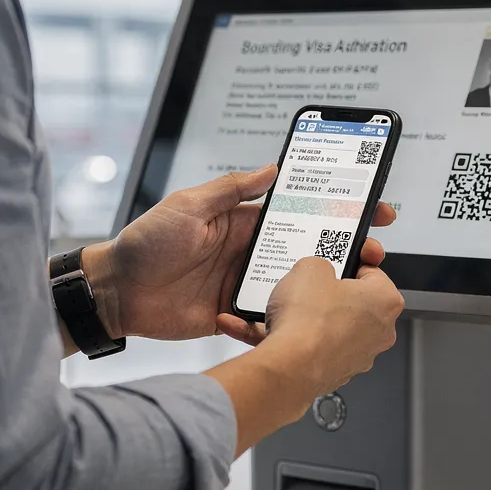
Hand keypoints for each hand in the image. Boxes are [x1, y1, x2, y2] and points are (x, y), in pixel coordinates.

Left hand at [85, 164, 394, 341]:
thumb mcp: (188, 205)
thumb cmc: (144, 243)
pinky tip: (309, 319)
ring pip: (295, 286)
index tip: (365, 207)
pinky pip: (268, 318)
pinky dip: (286, 320)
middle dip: (343, 250)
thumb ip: (231, 189)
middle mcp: (248, 253)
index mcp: (242, 223)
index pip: (297, 213)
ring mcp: (243, 285)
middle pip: (306, 251)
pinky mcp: (234, 315)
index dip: (332, 210)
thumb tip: (271, 170)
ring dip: (323, 287)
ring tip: (353, 286)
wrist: (116, 293)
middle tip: (374, 251)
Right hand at [201, 257, 404, 453]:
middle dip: (326, 293)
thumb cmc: (310, 322)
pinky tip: (259, 327)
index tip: (334, 260)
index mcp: (386, 301)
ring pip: (326, 326)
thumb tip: (314, 272)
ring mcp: (357, 355)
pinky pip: (308, 347)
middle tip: (306, 284)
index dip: (349, 263)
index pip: (371, 272)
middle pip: (350, 302)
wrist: (290, 367)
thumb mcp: (310, 267)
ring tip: (277, 306)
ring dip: (303, 317)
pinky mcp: (333, 371)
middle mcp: (379, 331)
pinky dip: (287, 338)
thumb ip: (318, 264)